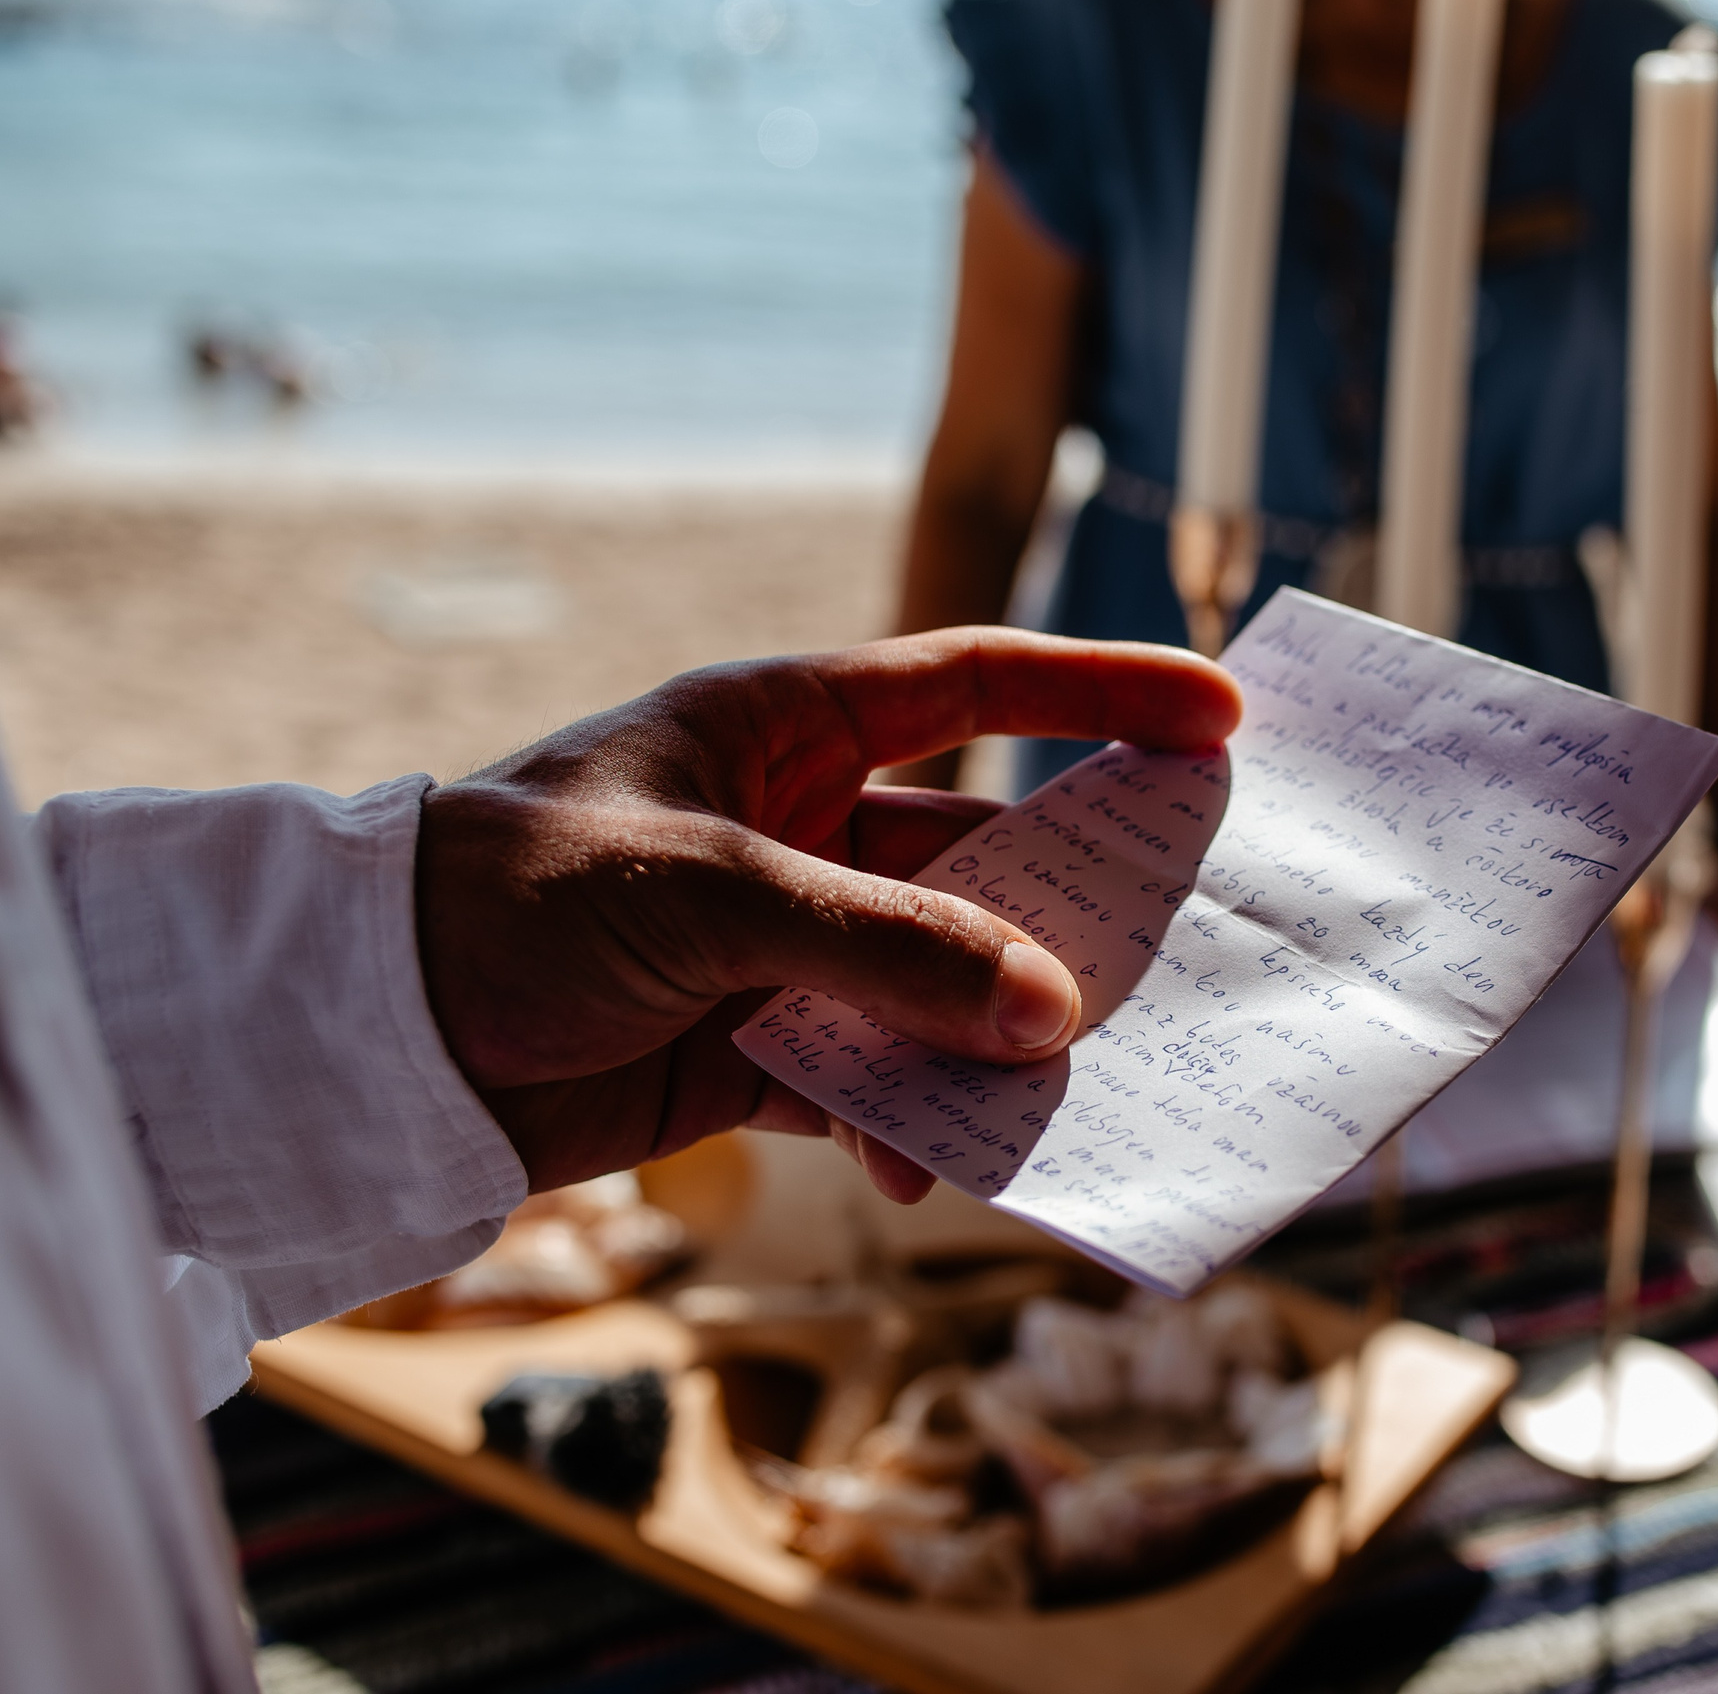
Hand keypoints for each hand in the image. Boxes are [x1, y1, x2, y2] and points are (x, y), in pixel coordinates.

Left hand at [414, 629, 1242, 1199]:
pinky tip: (936, 1165)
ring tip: (1073, 1078)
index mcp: (786, 726)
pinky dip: (915, 1122)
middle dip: (1077, 901)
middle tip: (1191, 935)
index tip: (1222, 716)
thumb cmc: (513, 896)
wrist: (362, 1035)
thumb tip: (1053, 1014)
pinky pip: (878, 1080)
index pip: (978, 684)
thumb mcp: (713, 897)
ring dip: (1000, 1032)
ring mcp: (786, 943)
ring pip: (943, 982)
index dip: (1105, 691)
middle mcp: (802, 825)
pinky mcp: (756, 1050)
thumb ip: (887, 952)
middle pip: (984, 853)